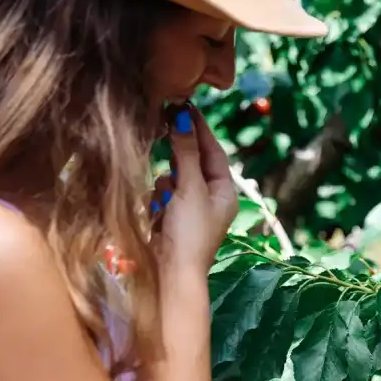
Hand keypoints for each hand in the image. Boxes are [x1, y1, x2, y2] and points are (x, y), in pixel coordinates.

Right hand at [152, 104, 236, 275]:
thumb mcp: (190, 189)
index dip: (199, 128)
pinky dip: (158, 198)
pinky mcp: (170, 220)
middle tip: (164, 128)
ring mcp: (189, 211)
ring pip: (174, 179)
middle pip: (193, 163)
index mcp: (224, 192)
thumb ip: (185, 153)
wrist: (172, 275)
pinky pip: (162, 197)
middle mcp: (210, 200)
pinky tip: (156, 211)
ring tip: (165, 198)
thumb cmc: (189, 234)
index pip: (213, 151)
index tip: (184, 105)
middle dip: (179, 155)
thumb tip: (183, 118)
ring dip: (166, 183)